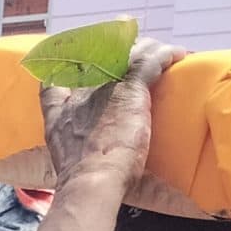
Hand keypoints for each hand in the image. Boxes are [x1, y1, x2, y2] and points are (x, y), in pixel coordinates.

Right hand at [40, 37, 182, 187]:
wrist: (91, 179)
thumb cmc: (83, 179)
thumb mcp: (65, 162)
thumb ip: (70, 148)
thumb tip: (84, 166)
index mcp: (60, 112)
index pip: (54, 82)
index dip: (65, 70)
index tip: (77, 65)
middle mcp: (79, 94)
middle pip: (97, 61)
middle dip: (116, 55)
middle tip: (136, 57)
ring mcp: (104, 88)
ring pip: (127, 56)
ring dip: (146, 51)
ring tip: (162, 53)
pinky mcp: (130, 90)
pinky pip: (150, 61)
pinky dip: (165, 54)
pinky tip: (177, 54)